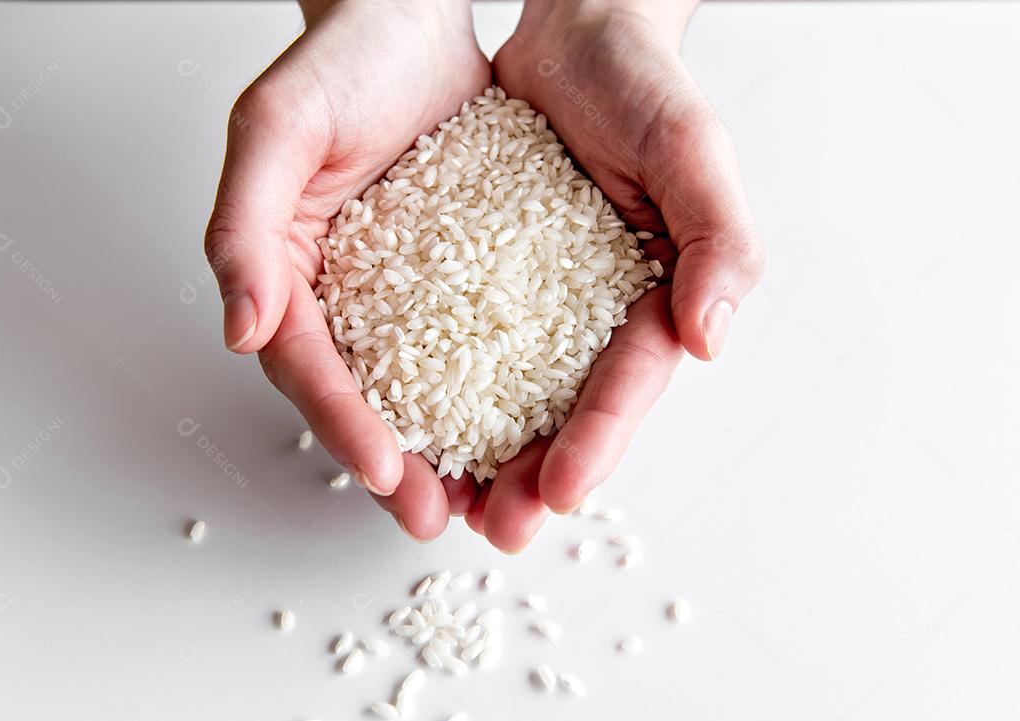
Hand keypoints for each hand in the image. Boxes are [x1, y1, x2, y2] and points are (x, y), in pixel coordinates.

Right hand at [205, 0, 489, 538]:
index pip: (307, 365)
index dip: (339, 421)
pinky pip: (482, 345)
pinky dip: (500, 393)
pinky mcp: (464, 279)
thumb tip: (240, 329)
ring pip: (425, 390)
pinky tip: (531, 430)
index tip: (382, 470)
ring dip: (453, 451)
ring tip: (491, 502)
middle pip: (364, 398)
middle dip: (397, 464)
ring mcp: (406, 294)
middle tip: (435, 516)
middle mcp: (345, 297)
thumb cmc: (340, 62)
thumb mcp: (276, 127)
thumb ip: (243, 227)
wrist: (415, 19)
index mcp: (288, 273)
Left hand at [466, 0, 763, 550]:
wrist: (569, 33)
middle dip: (530, 472)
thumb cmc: (639, 81)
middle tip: (495, 528)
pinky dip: (427, 381)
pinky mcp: (473, 272)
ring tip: (439, 502)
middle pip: (562, 408)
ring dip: (473, 451)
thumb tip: (710, 338)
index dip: (598, 439)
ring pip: (501, 390)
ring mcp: (529, 297)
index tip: (560, 490)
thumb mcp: (691, 145)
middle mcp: (589, 310)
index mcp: (653, 294)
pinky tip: (400, 421)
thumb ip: (719, 237)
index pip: (627, 382)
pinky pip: (445, 334)